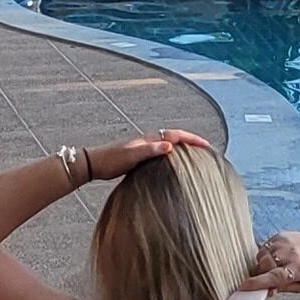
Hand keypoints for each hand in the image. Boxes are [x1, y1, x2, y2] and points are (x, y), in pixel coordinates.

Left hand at [87, 129, 210, 180]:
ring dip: (181, 145)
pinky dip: (172, 153)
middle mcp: (147, 141)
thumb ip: (150, 150)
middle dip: (190, 140)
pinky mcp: (139, 156)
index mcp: (148, 139)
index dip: (191, 139)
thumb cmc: (110, 161)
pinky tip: (171, 163)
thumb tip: (169, 145)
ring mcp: (143, 147)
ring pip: (168, 143)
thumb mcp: (131, 156)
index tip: (206, 144)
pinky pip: (161, 151)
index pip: (175, 135)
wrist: (93, 164)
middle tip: (204, 147)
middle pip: (174, 136)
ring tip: (193, 154)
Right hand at [233, 230, 299, 298]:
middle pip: (263, 265)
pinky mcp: (282, 235)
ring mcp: (285, 242)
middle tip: (265, 279)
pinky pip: (265, 247)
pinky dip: (267, 254)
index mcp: (298, 270)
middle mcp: (291, 254)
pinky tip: (276, 258)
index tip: (243, 287)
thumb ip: (282, 288)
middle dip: (260, 274)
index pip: (273, 277)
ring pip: (262, 255)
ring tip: (273, 267)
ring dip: (263, 264)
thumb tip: (265, 290)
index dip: (257, 283)